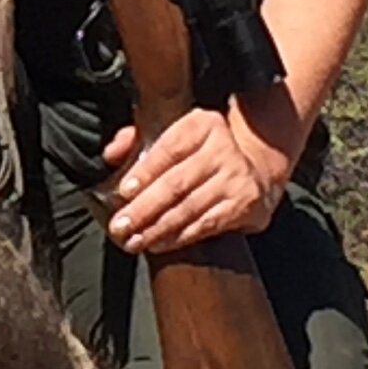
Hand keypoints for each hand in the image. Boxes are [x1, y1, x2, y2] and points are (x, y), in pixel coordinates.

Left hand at [101, 100, 296, 254]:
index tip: (124, 191)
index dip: (146, 171)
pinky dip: (179, 237)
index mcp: (202, 125)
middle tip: (120, 225)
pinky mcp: (245, 205)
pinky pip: (206, 224)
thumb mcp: (175, 134)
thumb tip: (110, 154)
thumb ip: (137, 139)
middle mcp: (224, 149)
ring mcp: (237, 178)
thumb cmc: (202, 153)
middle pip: (177, 182)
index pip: (170, 148)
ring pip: (190, 208)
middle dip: (145, 207)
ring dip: (158, 227)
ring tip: (133, 240)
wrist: (257, 168)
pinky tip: (159, 243)